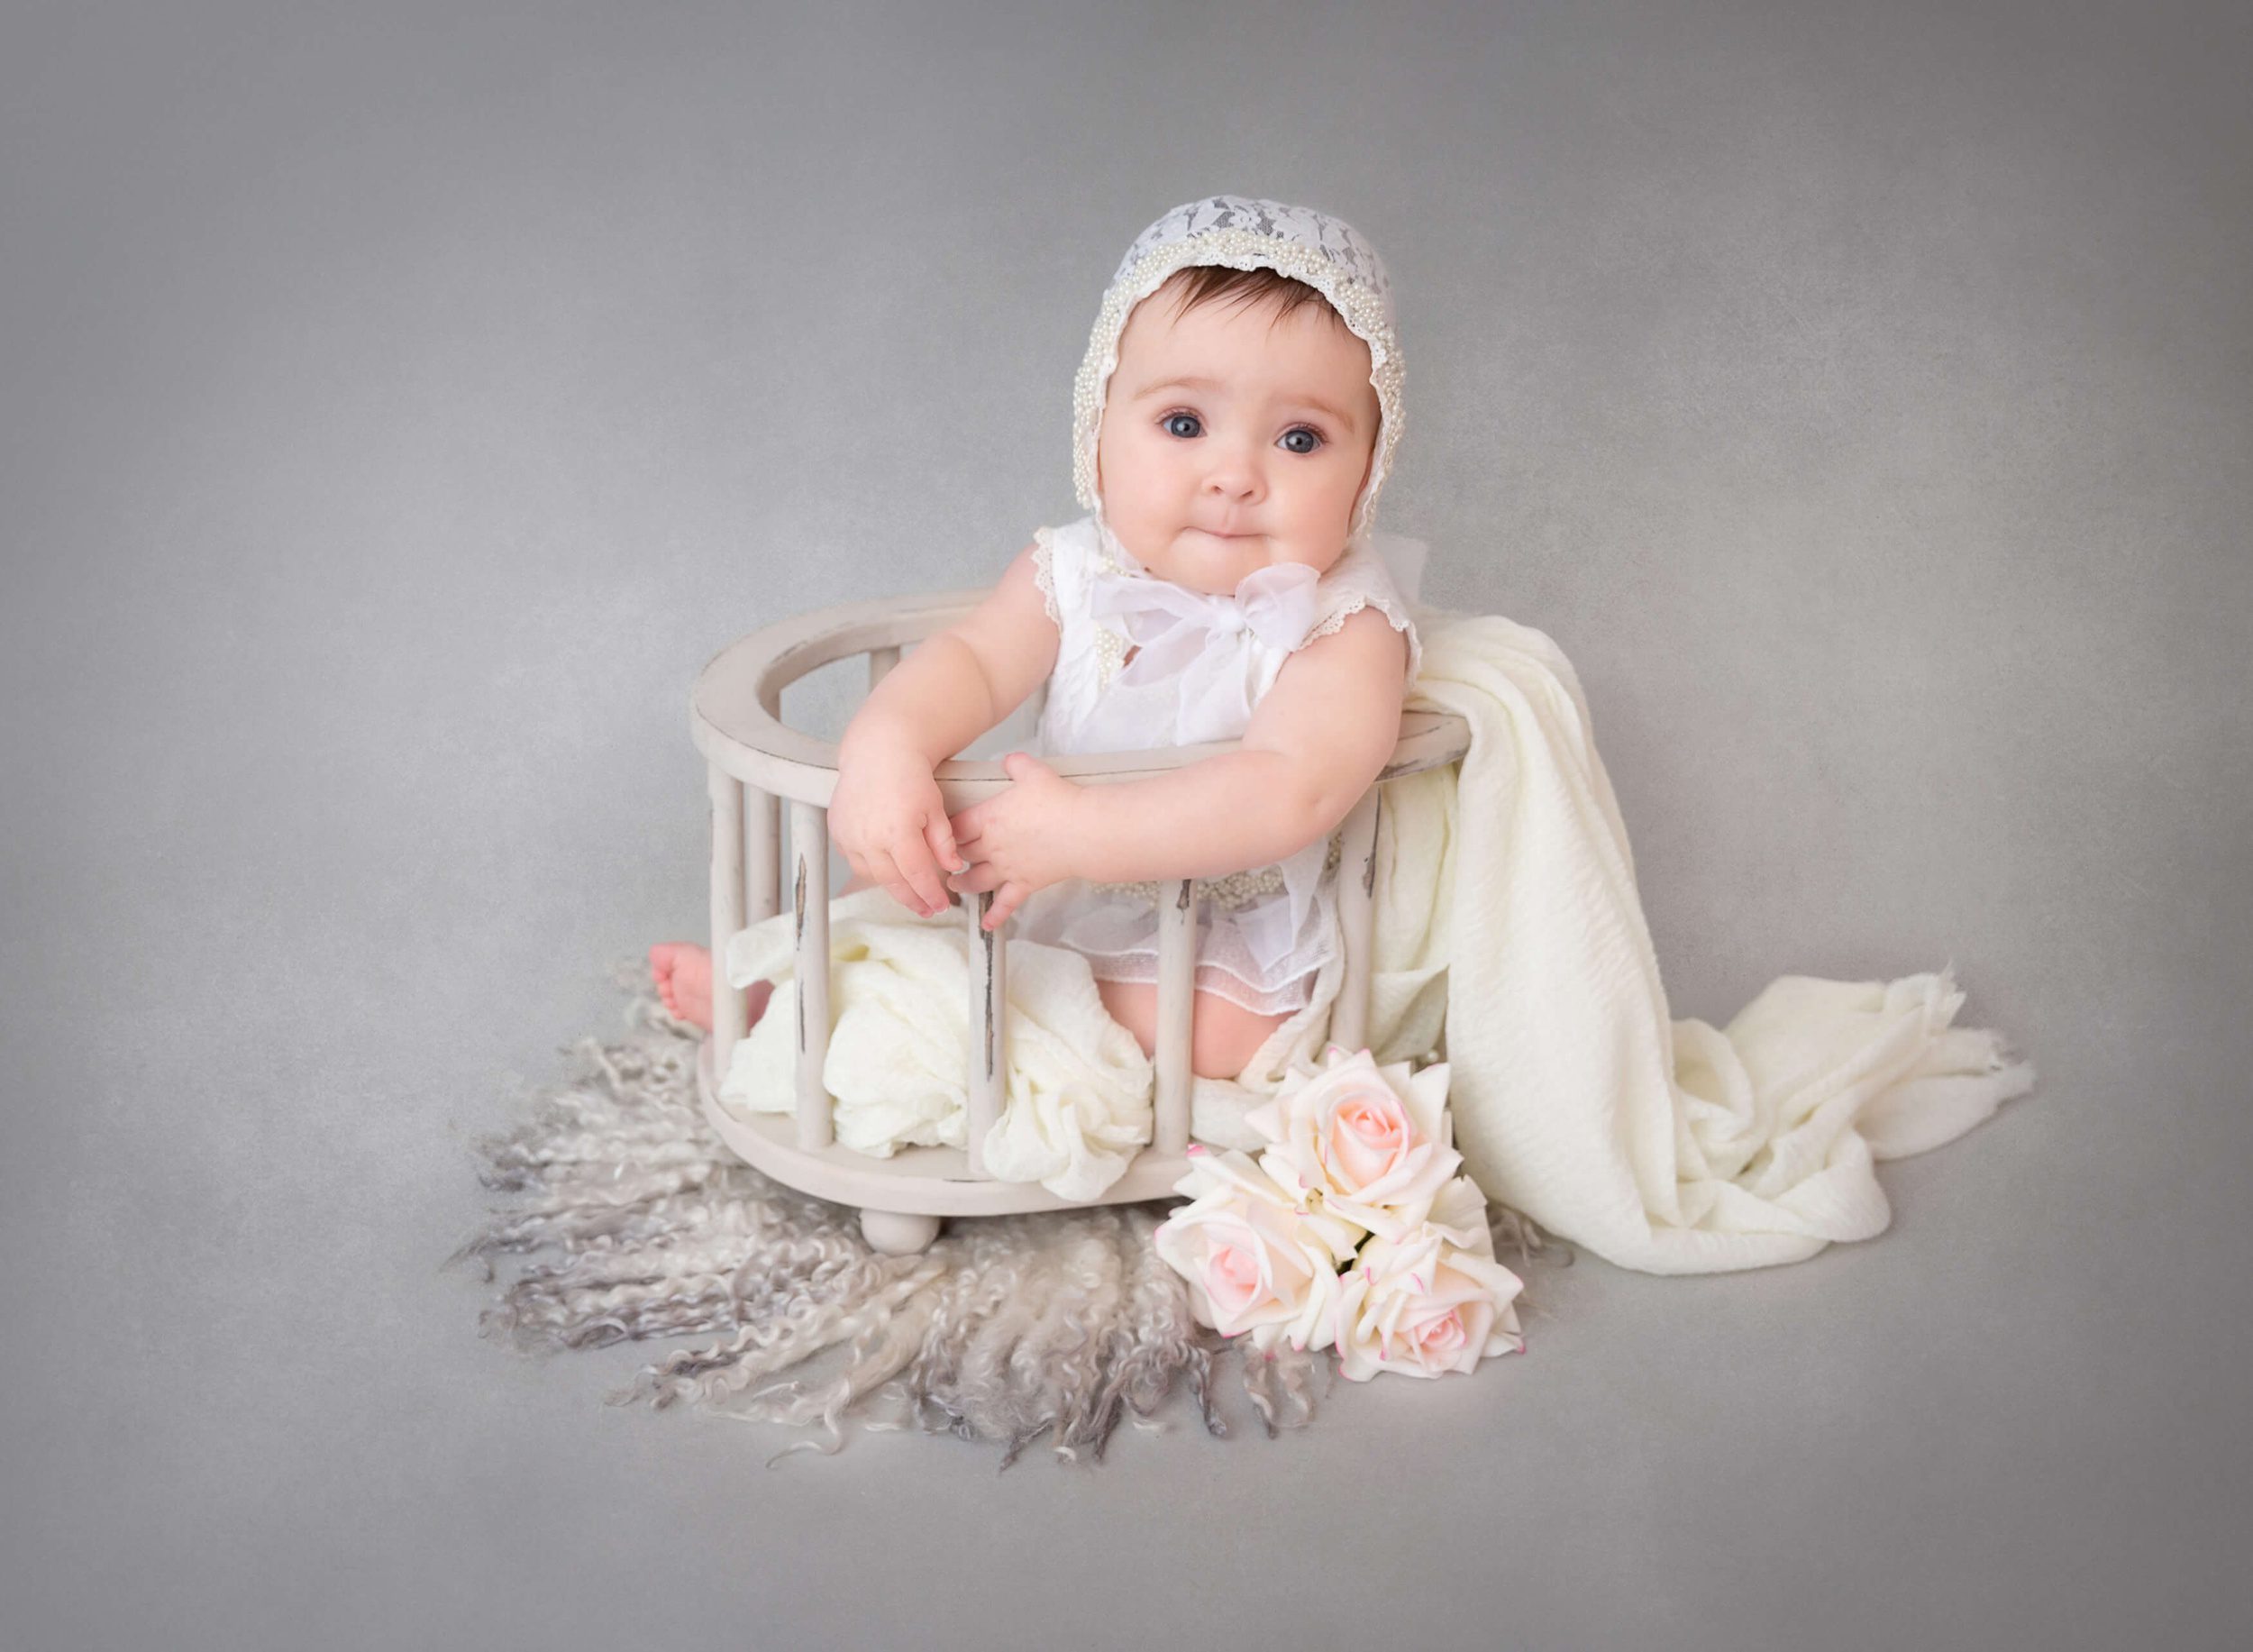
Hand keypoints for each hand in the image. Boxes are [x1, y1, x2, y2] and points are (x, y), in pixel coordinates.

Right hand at [827, 739, 964, 918]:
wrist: (878, 752)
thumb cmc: (909, 775)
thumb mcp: (935, 808)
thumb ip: (943, 842)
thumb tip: (952, 867)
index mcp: (898, 833)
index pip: (916, 876)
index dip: (929, 894)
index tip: (939, 905)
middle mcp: (869, 838)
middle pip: (892, 881)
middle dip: (911, 899)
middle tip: (926, 909)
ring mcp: (850, 835)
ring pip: (871, 874)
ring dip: (890, 884)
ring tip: (908, 889)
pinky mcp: (838, 830)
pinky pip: (854, 859)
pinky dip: (870, 866)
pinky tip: (885, 867)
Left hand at [947, 751, 1084, 929]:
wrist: (1082, 829)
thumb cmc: (1059, 801)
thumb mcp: (1035, 773)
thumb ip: (1017, 765)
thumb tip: (1010, 760)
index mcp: (989, 818)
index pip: (957, 827)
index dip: (947, 831)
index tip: (941, 834)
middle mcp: (992, 846)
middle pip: (963, 854)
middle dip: (951, 858)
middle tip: (945, 860)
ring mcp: (1007, 867)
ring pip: (976, 880)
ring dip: (963, 884)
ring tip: (956, 886)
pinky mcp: (1025, 884)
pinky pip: (1005, 903)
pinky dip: (995, 915)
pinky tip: (986, 924)